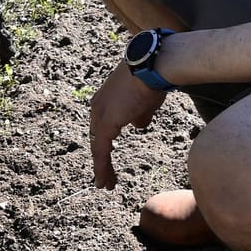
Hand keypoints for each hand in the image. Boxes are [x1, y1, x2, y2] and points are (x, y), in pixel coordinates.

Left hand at [87, 59, 165, 188]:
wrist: (152, 66)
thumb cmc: (152, 80)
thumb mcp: (145, 101)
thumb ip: (139, 115)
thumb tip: (138, 125)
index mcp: (106, 101)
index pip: (102, 128)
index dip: (104, 145)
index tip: (108, 159)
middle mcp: (98, 107)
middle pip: (97, 139)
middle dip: (101, 160)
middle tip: (105, 178)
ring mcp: (100, 114)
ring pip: (98, 147)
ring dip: (102, 168)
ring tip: (105, 185)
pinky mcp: (106, 122)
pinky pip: (101, 150)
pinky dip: (102, 167)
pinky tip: (104, 181)